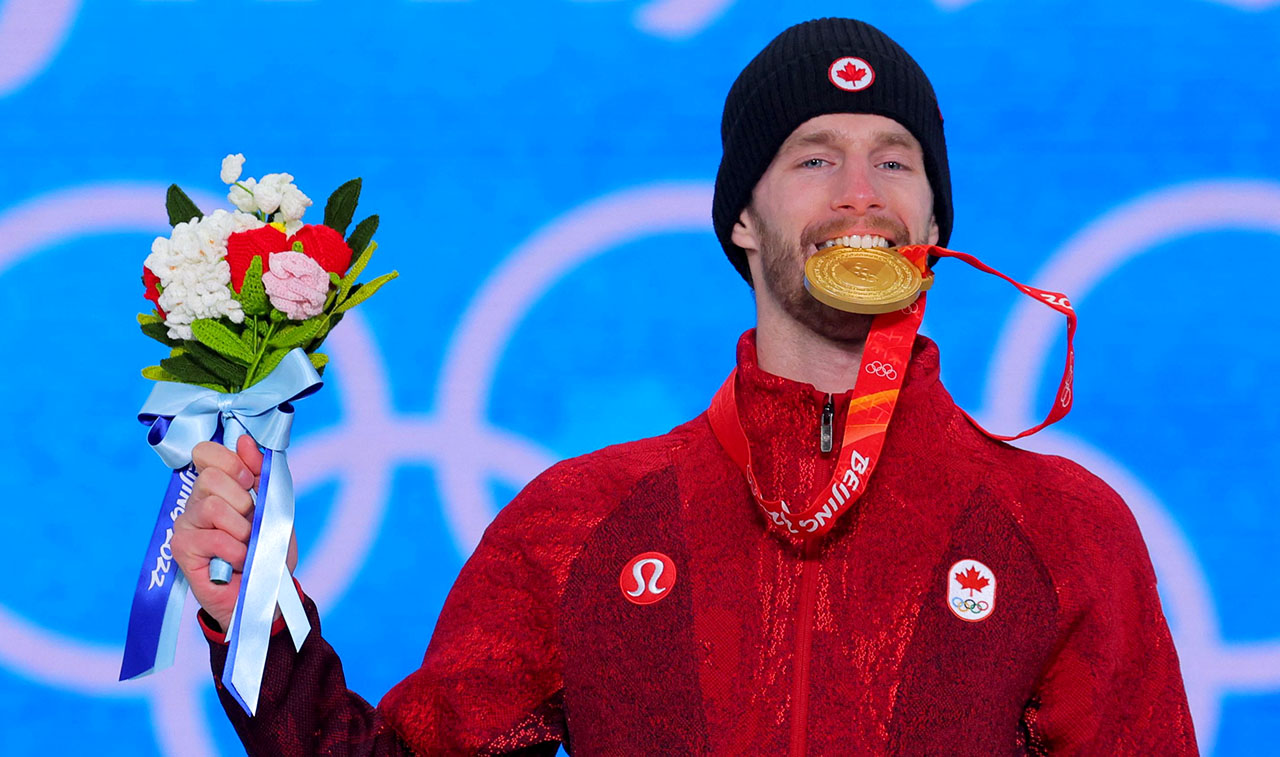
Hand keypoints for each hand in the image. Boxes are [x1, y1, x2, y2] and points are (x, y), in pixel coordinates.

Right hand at [170, 435, 298, 630]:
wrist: (266, 594)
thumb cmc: (268, 550)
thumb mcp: (275, 507)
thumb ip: (261, 473)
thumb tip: (245, 441)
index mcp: (216, 487)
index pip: (206, 453)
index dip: (231, 463)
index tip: (249, 482)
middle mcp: (195, 502)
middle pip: (210, 478)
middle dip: (242, 502)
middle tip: (250, 524)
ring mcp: (185, 525)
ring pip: (213, 507)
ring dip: (242, 530)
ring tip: (245, 546)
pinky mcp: (181, 550)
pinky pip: (214, 538)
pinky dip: (236, 552)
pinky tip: (237, 564)